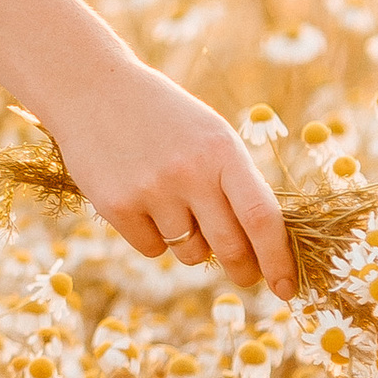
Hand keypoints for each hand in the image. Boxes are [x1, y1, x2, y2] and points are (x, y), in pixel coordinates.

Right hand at [40, 61, 295, 297]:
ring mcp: (151, 189)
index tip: (286, 288)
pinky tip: (139, 199)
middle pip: (230, 247)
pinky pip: (152, 249)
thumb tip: (259, 250)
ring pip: (190, 252)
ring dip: (190, 243)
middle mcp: (189, 171)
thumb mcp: (209, 135)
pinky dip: (152, 236)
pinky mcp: (117, 205)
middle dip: (243, 270)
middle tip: (244, 276)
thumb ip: (234, 184)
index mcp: (221, 150)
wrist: (91, 89)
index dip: (278, 258)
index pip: (261, 216)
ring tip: (170, 202)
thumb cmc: (163, 117)